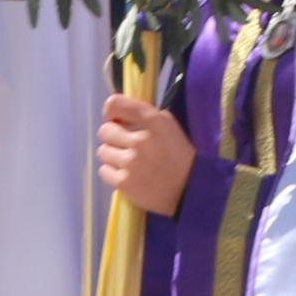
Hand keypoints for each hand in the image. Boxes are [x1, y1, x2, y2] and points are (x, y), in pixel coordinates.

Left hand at [97, 85, 194, 218]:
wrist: (192, 190)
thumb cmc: (179, 156)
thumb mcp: (168, 127)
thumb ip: (142, 116)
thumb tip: (113, 114)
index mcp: (155, 121)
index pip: (115, 104)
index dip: (111, 112)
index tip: (117, 121)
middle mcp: (141, 140)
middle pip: (105, 131)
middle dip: (114, 138)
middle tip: (127, 146)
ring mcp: (131, 162)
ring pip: (103, 152)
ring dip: (114, 157)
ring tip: (131, 163)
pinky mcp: (125, 182)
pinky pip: (104, 171)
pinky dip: (113, 174)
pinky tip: (129, 176)